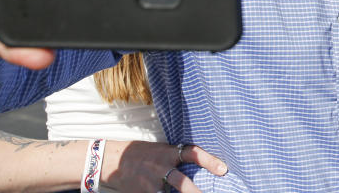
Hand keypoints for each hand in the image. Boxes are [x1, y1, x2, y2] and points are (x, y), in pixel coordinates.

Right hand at [104, 141, 227, 192]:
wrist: (115, 161)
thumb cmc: (143, 154)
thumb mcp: (162, 150)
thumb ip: (178, 157)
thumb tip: (201, 164)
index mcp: (169, 152)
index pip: (193, 153)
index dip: (209, 160)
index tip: (223, 169)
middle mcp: (161, 167)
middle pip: (182, 181)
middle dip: (195, 191)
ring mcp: (152, 182)